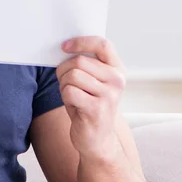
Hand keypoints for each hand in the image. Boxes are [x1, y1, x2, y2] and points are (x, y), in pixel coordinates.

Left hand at [56, 36, 125, 159]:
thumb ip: (86, 63)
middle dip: (64, 70)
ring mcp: (109, 95)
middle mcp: (117, 80)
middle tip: (67, 83)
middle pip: (79, 61)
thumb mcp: (93, 80)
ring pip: (72, 75)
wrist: (97, 139)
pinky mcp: (97, 109)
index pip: (102, 44)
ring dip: (63, 84)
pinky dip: (64, 97)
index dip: (81, 42)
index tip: (64, 47)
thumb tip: (65, 46)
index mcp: (117, 69)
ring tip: (72, 95)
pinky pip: (69, 91)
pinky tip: (73, 105)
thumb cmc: (89, 104)